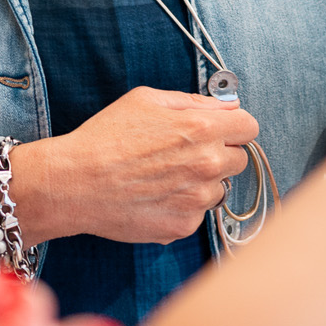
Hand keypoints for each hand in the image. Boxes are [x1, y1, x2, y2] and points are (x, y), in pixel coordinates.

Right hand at [7, 87, 260, 244]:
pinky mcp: (184, 225)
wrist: (75, 182)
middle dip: (220, 154)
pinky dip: (183, 205)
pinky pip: (197, 212)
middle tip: (186, 154)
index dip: (233, 126)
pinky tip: (156, 196)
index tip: (219, 130)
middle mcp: (208, 164)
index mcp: (203, 128)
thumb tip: (225, 105)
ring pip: (220, 188)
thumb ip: (193, 101)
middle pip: (240, 159)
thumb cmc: (106, 137)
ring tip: (165, 177)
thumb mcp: (147, 100)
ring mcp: (198, 199)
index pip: (249, 126)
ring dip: (202, 182)